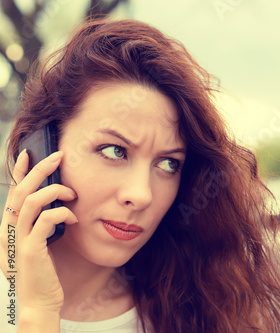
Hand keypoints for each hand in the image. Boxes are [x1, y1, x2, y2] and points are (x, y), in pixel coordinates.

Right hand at [0, 150, 77, 314]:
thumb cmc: (44, 271)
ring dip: (54, 191)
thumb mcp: (42, 241)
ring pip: (31, 202)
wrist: (40, 301)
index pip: (14, 192)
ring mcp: (19, 240)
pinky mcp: (31, 250)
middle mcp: (10, 230)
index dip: (21, 171)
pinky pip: (45, 221)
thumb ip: (43, 223)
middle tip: (59, 156)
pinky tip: (74, 217)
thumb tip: (57, 201)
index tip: (30, 153)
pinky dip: (62, 213)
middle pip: (21, 191)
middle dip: (40, 170)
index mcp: (12, 226)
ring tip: (72, 193)